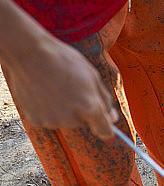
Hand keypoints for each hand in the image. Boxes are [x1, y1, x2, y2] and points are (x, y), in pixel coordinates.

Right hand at [3, 35, 118, 138]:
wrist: (29, 54)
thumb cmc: (63, 61)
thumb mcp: (92, 76)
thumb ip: (104, 100)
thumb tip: (113, 117)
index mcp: (90, 108)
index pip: (105, 131)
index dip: (106, 127)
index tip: (105, 123)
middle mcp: (72, 119)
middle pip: (84, 122)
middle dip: (82, 110)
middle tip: (72, 89)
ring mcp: (52, 121)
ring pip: (65, 121)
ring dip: (64, 110)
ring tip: (55, 89)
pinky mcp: (35, 120)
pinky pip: (48, 119)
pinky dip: (47, 110)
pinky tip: (43, 93)